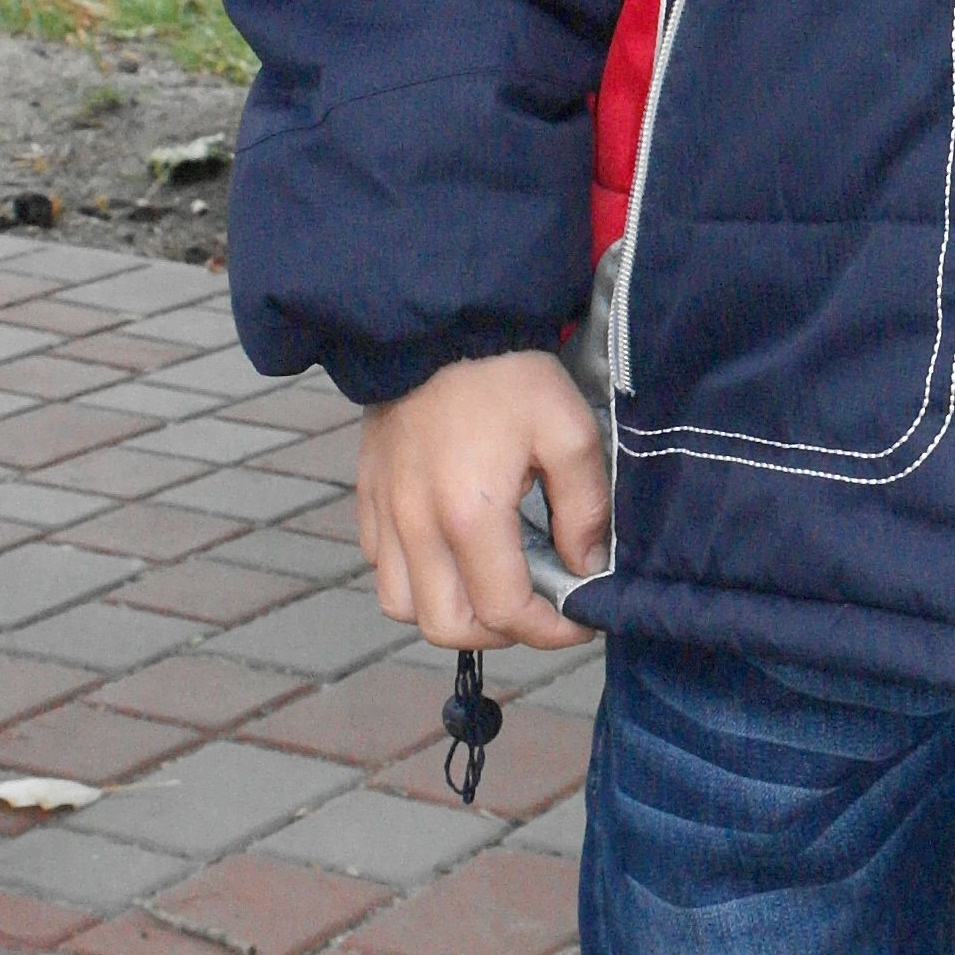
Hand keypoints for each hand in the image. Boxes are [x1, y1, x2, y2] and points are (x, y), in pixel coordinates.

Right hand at [358, 352, 609, 652]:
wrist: (438, 321)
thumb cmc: (507, 374)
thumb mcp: (569, 431)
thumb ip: (585, 508)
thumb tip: (584, 567)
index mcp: (469, 512)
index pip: (504, 611)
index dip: (550, 630)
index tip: (579, 618)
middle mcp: (417, 524)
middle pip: (448, 627)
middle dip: (500, 633)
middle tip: (536, 606)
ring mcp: (386, 513)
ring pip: (405, 607)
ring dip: (451, 611)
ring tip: (491, 584)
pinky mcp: (369, 497)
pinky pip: (383, 567)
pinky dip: (418, 578)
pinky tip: (453, 551)